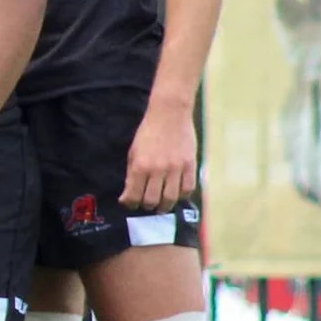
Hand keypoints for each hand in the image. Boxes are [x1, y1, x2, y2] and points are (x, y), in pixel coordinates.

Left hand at [122, 96, 198, 210]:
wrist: (169, 114)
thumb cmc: (148, 132)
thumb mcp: (133, 151)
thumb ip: (132, 172)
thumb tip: (129, 192)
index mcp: (140, 166)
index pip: (133, 195)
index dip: (129, 204)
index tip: (129, 203)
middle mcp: (157, 170)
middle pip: (152, 201)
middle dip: (146, 207)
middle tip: (146, 205)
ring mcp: (176, 168)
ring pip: (170, 198)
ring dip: (164, 206)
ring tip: (161, 206)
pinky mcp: (190, 165)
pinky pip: (187, 189)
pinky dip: (181, 196)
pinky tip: (176, 194)